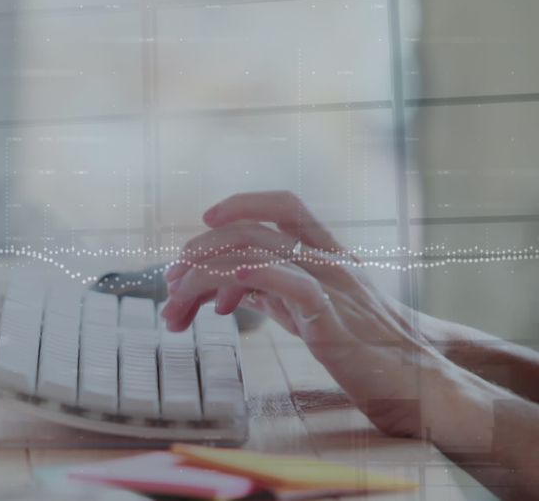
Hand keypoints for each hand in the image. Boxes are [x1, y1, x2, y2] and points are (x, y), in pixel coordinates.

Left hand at [160, 191, 467, 439]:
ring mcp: (333, 288)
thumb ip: (275, 291)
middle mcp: (330, 261)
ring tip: (179, 304)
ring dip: (204, 277)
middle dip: (200, 254)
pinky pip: (293, 285)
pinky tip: (225, 293)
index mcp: (328, 253)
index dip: (238, 205)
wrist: (419, 385)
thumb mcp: (313, 309)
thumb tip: (229, 284)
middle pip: (252, 230)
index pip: (283, 205)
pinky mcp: (333, 323)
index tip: (199, 231)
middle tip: (170, 286)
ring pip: (257, 254)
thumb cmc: (367, 348)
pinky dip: (254, 279)